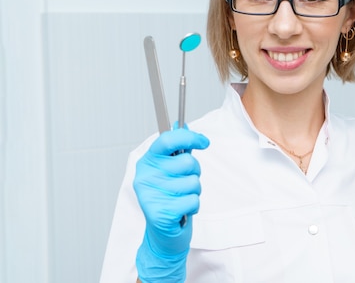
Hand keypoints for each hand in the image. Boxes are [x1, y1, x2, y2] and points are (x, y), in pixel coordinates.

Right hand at [133, 128, 209, 282]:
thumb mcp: (171, 170)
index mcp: (147, 162)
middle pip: (187, 162)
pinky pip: (193, 200)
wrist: (162, 234)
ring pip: (193, 182)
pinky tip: (182, 210)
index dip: (189, 137)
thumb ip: (177, 149)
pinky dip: (193, 206)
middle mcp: (145, 177)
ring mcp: (151, 195)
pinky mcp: (161, 213)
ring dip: (194, 192)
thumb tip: (182, 125)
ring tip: (181, 198)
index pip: (168, 140)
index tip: (204, 142)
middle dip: (194, 173)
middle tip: (183, 184)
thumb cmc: (169, 198)